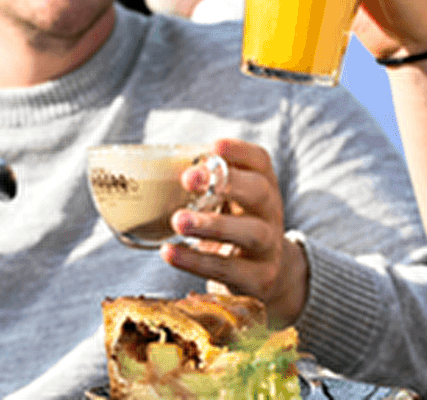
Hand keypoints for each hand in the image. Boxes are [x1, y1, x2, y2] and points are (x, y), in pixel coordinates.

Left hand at [163, 138, 308, 325]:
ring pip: (250, 232)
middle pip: (260, 191)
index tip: (213, 146)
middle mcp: (271, 213)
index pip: (260, 161)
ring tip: (178, 220)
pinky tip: (170, 252)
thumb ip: (205, 186)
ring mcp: (269, 247)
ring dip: (212, 224)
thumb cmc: (234, 228)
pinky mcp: (259, 279)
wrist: (267, 276)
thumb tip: (154, 167)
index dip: (239, 151)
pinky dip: (196, 261)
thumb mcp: (228, 203)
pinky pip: (229, 269)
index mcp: (263, 186)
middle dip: (227, 183)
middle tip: (188, 179)